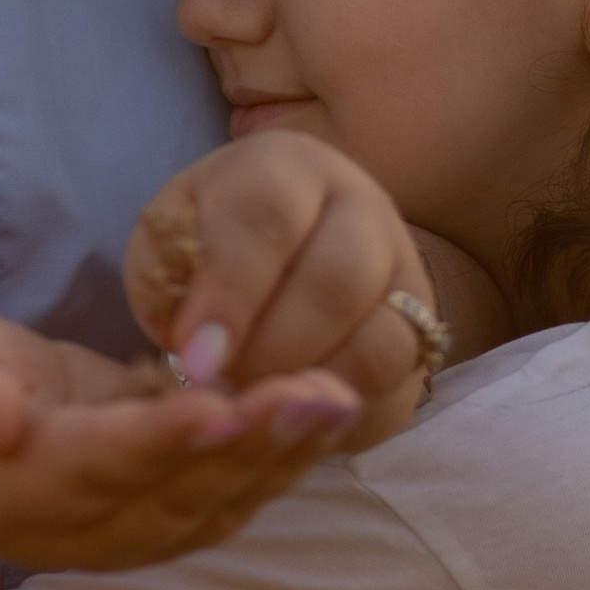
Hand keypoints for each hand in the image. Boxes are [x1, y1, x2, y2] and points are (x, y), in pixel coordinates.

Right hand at [0, 310, 360, 572]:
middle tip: (320, 391)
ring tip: (338, 398)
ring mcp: (117, 535)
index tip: (222, 405)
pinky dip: (277, 464)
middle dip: (252, 447)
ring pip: (210, 505)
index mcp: (9, 496)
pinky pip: (222, 499)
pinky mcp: (151, 514)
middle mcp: (73, 533)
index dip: (160, 443)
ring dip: (280, 458)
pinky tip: (324, 419)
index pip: (95, 470)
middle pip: (173, 497)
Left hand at [122, 135, 439, 448]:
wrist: (276, 252)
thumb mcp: (168, 238)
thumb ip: (167, 277)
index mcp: (288, 168)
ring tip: (257, 408)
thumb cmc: (208, 241)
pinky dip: (342, 416)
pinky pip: (399, 390)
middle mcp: (362, 209)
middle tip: (222, 391)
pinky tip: (294, 421)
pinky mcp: (423, 338)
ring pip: (382, 342)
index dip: (230, 294)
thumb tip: (193, 344)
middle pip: (337, 283)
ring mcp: (404, 273)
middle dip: (271, 352)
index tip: (194, 359)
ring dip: (312, 388)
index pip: (267, 219)